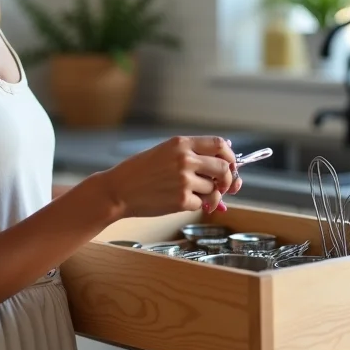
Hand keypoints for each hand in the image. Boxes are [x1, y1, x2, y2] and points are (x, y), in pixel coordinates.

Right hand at [103, 136, 237, 218]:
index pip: (220, 144)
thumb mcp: (164, 152)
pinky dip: (197, 205)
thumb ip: (191, 153)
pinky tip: (183, 201)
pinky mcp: (181, 200)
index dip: (230, 156)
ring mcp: (184, 180)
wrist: (119, 189)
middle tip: (222, 186)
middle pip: (223, 168)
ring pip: (214, 189)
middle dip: (227, 180)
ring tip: (195, 195)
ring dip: (210, 195)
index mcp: (181, 143)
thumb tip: (224, 160)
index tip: (231, 164)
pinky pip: (202, 204)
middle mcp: (185, 159)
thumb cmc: (139, 171)